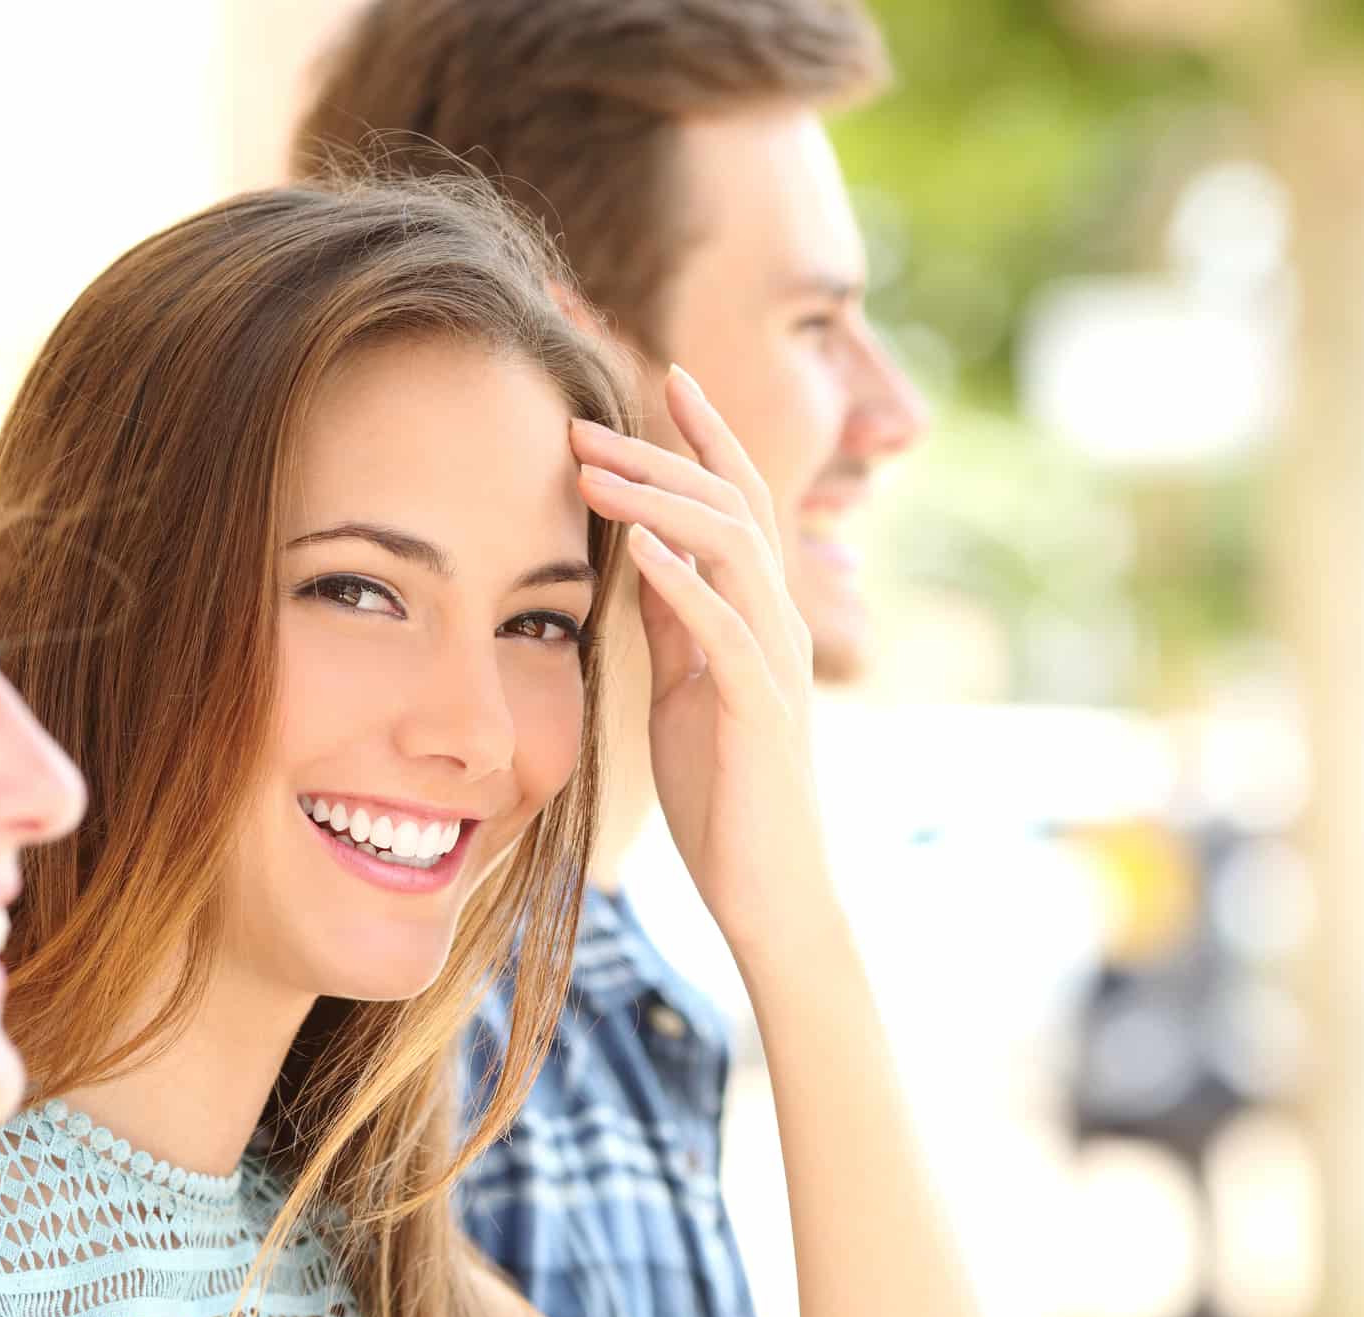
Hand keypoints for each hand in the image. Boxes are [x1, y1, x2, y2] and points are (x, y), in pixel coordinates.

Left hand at [572, 366, 832, 960]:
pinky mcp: (762, 714)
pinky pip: (729, 633)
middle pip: (731, 508)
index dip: (705, 438)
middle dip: (661, 456)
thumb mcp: (684, 687)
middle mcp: (779, 624)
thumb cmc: (724, 793)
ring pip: (732, 552)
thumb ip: (674, 620)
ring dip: (661, 503)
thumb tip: (642, 552)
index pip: (738, 502)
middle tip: (583, 426)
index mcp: (760, 614)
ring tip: (593, 471)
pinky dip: (685, 584)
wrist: (768, 891)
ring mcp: (777, 665)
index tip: (665, 378)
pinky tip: (641, 552)